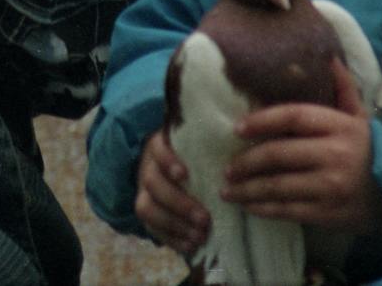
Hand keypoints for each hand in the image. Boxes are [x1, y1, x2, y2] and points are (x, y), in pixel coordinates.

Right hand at [135, 127, 209, 257]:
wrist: (173, 170)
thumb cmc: (195, 154)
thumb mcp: (199, 142)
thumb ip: (212, 140)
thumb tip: (238, 133)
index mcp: (161, 145)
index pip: (158, 149)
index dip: (168, 161)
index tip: (184, 175)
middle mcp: (147, 167)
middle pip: (154, 183)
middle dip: (179, 203)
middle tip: (205, 219)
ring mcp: (143, 191)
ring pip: (147, 208)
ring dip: (174, 225)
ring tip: (199, 237)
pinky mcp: (146, 212)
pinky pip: (150, 228)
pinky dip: (171, 239)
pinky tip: (190, 246)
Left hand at [223, 57, 381, 233]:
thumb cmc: (374, 152)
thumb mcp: (362, 118)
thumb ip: (343, 89)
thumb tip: (329, 58)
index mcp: (340, 126)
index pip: (293, 117)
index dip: (262, 120)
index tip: (237, 128)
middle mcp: (333, 155)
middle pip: (278, 154)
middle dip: (246, 162)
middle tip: (228, 166)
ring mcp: (330, 187)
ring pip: (278, 187)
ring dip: (247, 189)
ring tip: (228, 190)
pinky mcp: (328, 213)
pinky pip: (288, 211)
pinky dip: (264, 209)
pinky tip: (248, 207)